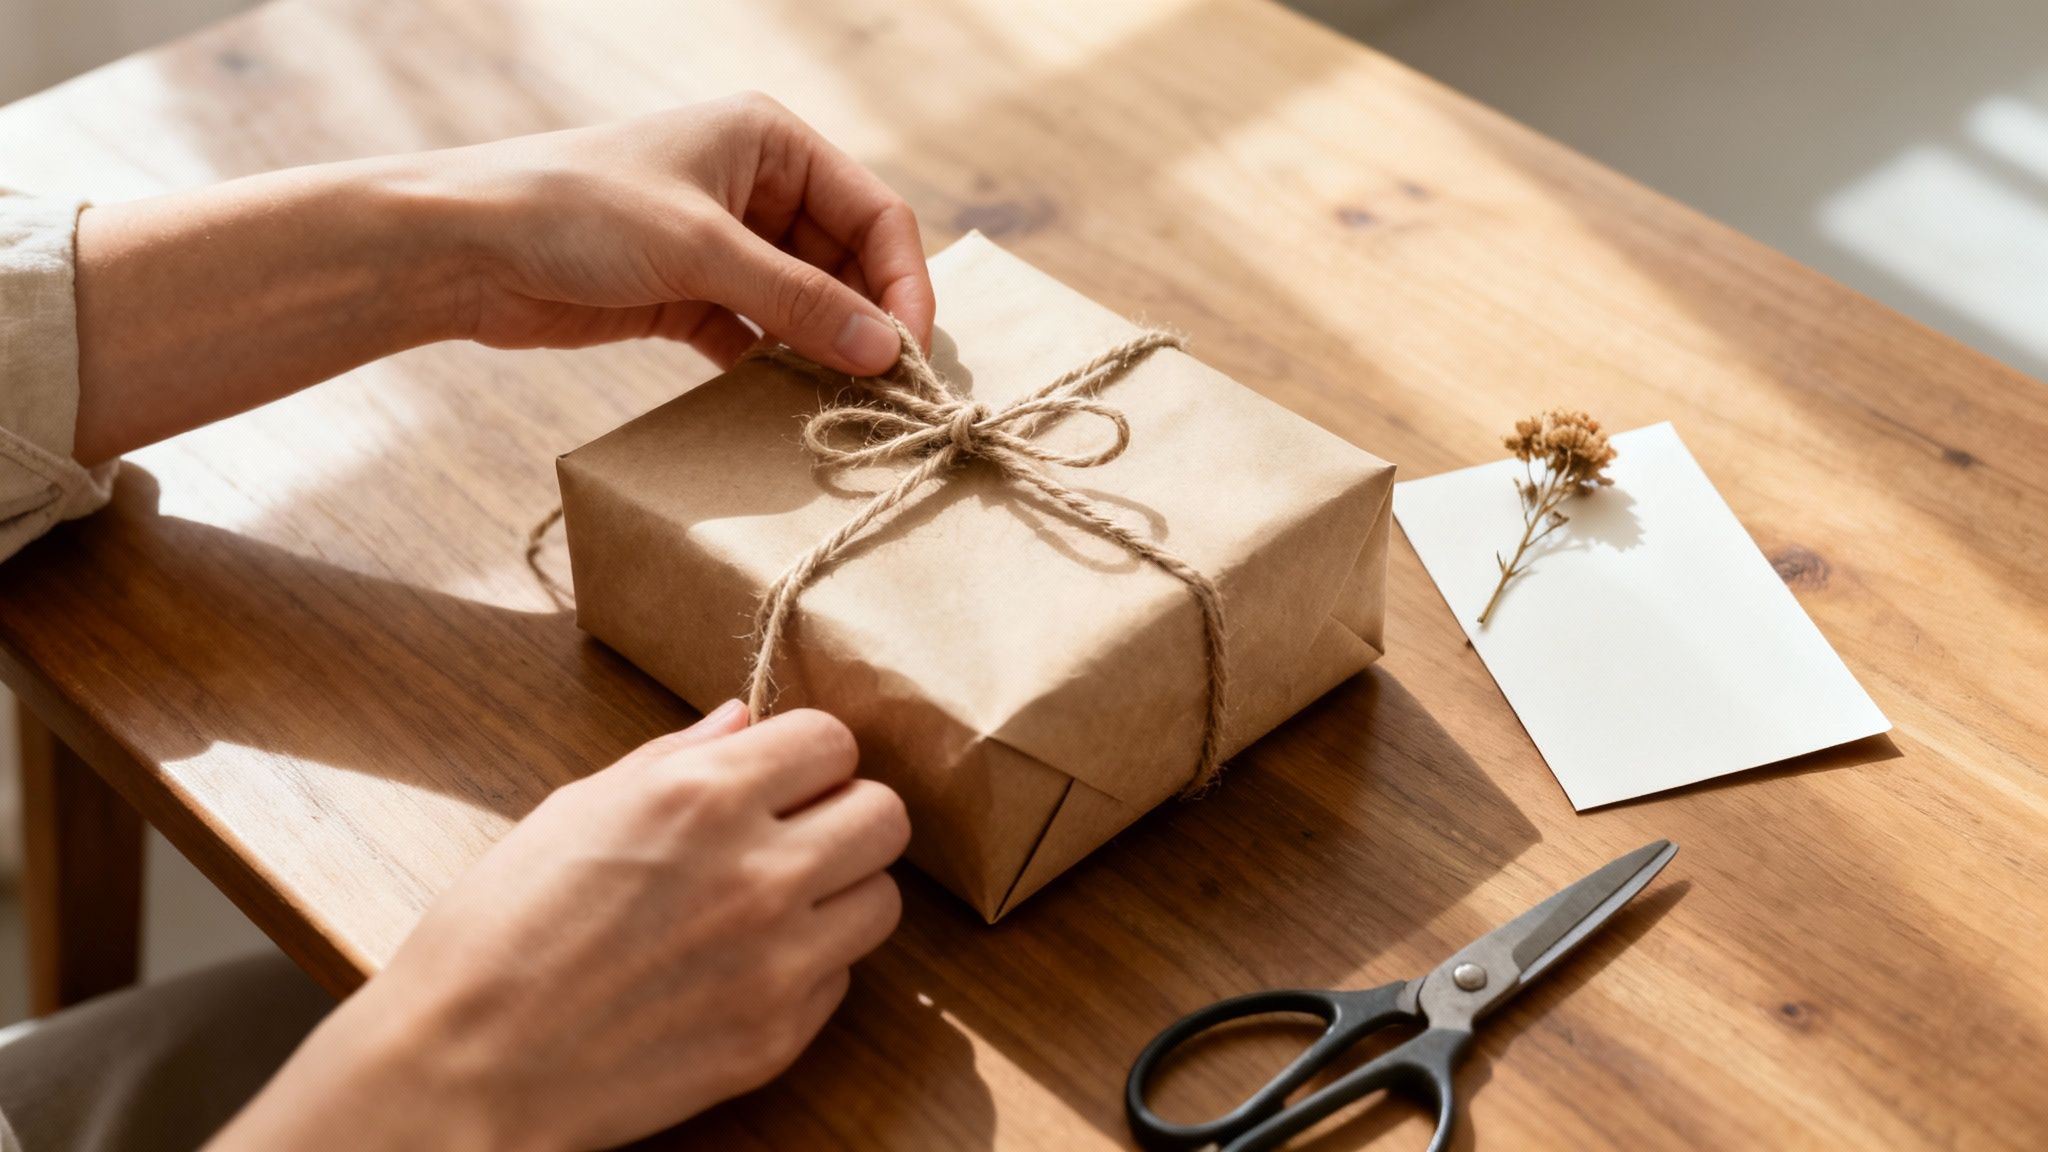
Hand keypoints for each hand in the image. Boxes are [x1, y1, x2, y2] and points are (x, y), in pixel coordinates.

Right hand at [210, 704, 909, 1151]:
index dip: (809, 757)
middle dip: (845, 815)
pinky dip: (809, 967)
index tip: (783, 778)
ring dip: (842, 894)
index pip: (833, 740)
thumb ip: (674, 760)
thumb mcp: (573, 811)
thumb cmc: (493, 933)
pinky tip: (743, 969)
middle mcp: (758, 870)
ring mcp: (777, 959)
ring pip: (883, 898)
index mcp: (701, 796)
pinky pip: (841, 978)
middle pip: (885, 814)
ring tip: (778, 906)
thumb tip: (743, 722)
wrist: (461, 1069)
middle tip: (799, 835)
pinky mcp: (779, 1035)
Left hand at [435, 92, 933, 370]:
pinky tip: (785, 405)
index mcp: (770, 141)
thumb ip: (798, 300)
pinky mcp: (690, 296)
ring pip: (806, 303)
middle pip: (847, 263)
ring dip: (824, 350)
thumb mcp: (700, 250)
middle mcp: (756, 186)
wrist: (462, 248)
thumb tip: (888, 351)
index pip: (874, 213)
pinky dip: (776, 368)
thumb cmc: (575, 212)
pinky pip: (759, 336)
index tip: (912, 355)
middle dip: (868, 323)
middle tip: (889, 394)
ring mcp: (724, 244)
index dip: (902, 283)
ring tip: (844, 404)